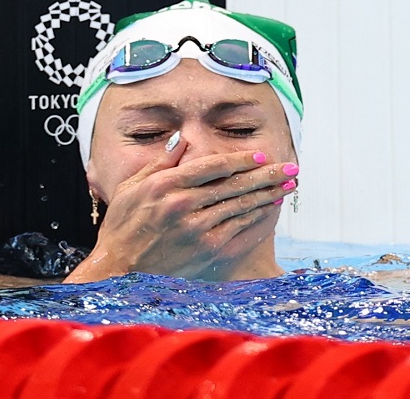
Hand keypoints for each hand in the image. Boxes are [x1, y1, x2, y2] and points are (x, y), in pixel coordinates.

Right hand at [63, 134, 297, 282]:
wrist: (118, 271)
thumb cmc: (123, 227)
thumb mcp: (132, 187)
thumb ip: (160, 162)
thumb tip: (182, 139)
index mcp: (166, 185)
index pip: (213, 165)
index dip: (241, 160)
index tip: (260, 156)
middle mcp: (184, 205)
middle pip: (235, 185)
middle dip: (267, 175)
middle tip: (291, 169)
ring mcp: (197, 230)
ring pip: (241, 207)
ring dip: (269, 196)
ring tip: (287, 188)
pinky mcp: (206, 252)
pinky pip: (241, 232)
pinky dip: (259, 220)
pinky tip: (271, 212)